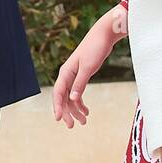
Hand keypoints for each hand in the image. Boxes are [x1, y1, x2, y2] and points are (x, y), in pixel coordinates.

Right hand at [53, 6, 125, 127]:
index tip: (58, 119)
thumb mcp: (88, 67)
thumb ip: (80, 83)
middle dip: (67, 112)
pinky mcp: (82, 76)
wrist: (104, 35)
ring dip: (76, 110)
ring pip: (71, 97)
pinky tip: (87, 111)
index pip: (58, 93)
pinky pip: (78, 93)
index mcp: (66, 72)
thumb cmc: (95, 48)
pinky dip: (81, 103)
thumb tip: (74, 99)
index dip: (57, 107)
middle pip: (64, 98)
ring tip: (83, 122)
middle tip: (72, 126)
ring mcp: (74, 76)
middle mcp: (67, 75)